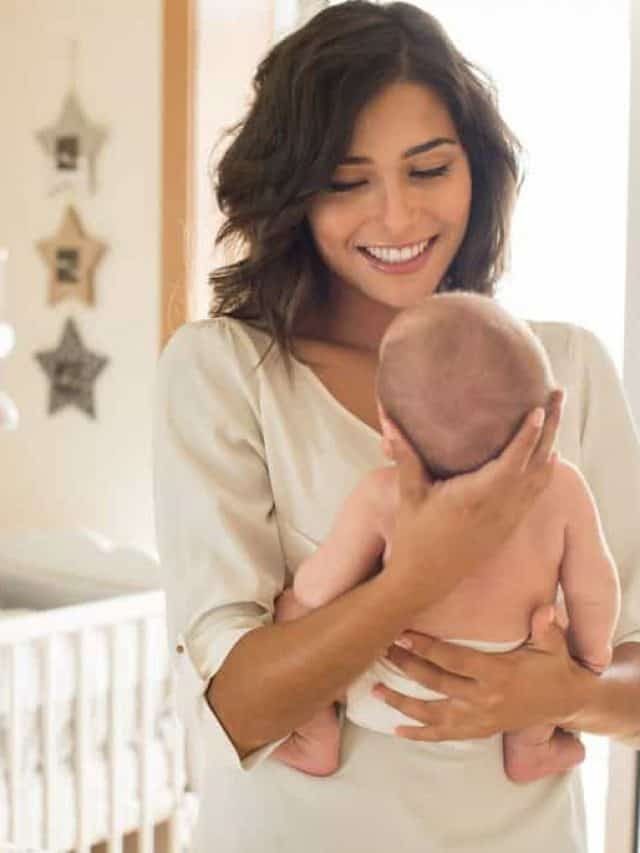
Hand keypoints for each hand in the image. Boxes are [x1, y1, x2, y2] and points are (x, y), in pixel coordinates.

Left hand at [373, 605, 593, 740]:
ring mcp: (479, 719)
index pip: (454, 660)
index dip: (427, 648)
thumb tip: (545, 610)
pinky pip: (444, 735)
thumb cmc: (554, 666)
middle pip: (437, 683)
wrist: (565, 703)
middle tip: (383, 650)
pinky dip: (420, 734)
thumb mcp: (553, 645)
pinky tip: (397, 730)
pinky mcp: (478, 731)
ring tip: (377, 690)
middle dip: (407, 666)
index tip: (402, 634)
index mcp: (498, 674)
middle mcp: (485, 699)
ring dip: (403, 702)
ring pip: (433, 713)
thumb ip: (546, 627)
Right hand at [379, 391, 563, 609]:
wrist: (424, 580)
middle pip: (537, 462)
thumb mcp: (408, 494)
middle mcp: (499, 507)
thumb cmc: (413, 536)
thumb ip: (405, 455)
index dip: (528, 433)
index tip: (538, 408)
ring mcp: (507, 518)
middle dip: (551, 427)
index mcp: (476, 496)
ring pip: (542, 477)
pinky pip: (536, 493)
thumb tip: (389, 420)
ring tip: (557, 416)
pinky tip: (549, 454)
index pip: (512, 460)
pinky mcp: (508, 526)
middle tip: (559, 396)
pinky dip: (546, 470)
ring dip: (552, 444)